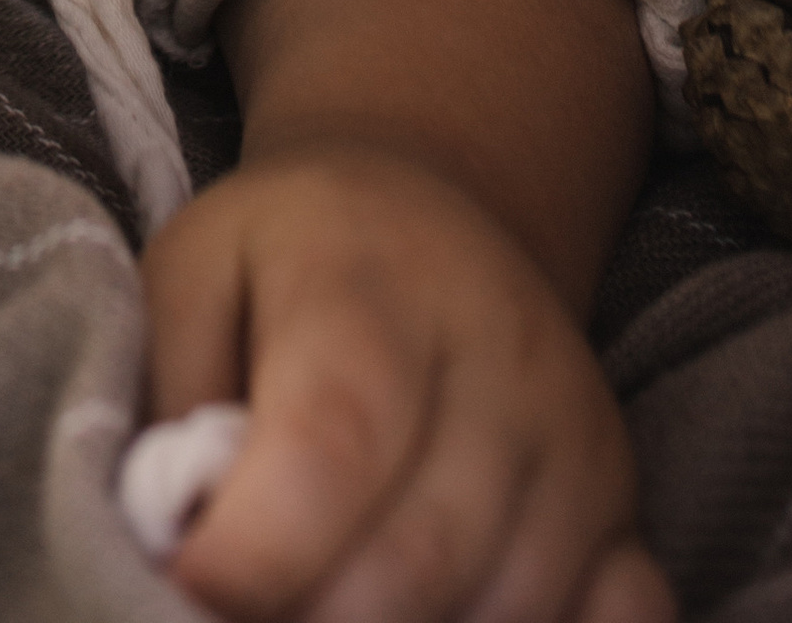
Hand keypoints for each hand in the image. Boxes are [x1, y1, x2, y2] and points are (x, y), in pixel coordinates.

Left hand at [141, 144, 668, 622]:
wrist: (425, 209)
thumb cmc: (285, 261)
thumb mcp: (192, 275)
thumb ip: (165, 399)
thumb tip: (167, 536)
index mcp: (369, 282)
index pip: (329, 449)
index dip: (253, 556)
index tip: (187, 590)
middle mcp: (497, 352)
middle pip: (418, 560)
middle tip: (253, 611)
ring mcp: (576, 430)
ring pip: (509, 610)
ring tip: (329, 600)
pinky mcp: (625, 498)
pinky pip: (620, 621)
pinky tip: (448, 619)